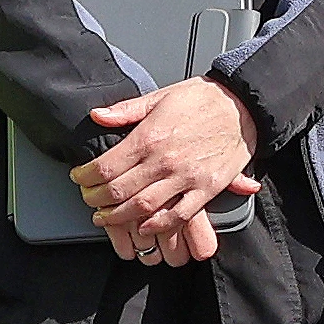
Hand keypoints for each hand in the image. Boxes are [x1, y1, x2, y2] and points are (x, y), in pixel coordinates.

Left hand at [74, 77, 260, 261]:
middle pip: (119, 191)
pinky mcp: (206, 190)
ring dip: (119, 217)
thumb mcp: (160, 97)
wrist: (243, 106)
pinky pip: (179, 216)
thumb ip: (126, 110)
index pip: (106, 166)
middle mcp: (165, 160)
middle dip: (96, 200)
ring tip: (106, 217)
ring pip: (143, 207)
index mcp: (150, 136)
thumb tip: (97, 116)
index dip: (86, 177)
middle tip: (88, 200)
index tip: (79, 178)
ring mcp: (186, 178)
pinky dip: (158, 225)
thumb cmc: (203, 99)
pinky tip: (144, 226)